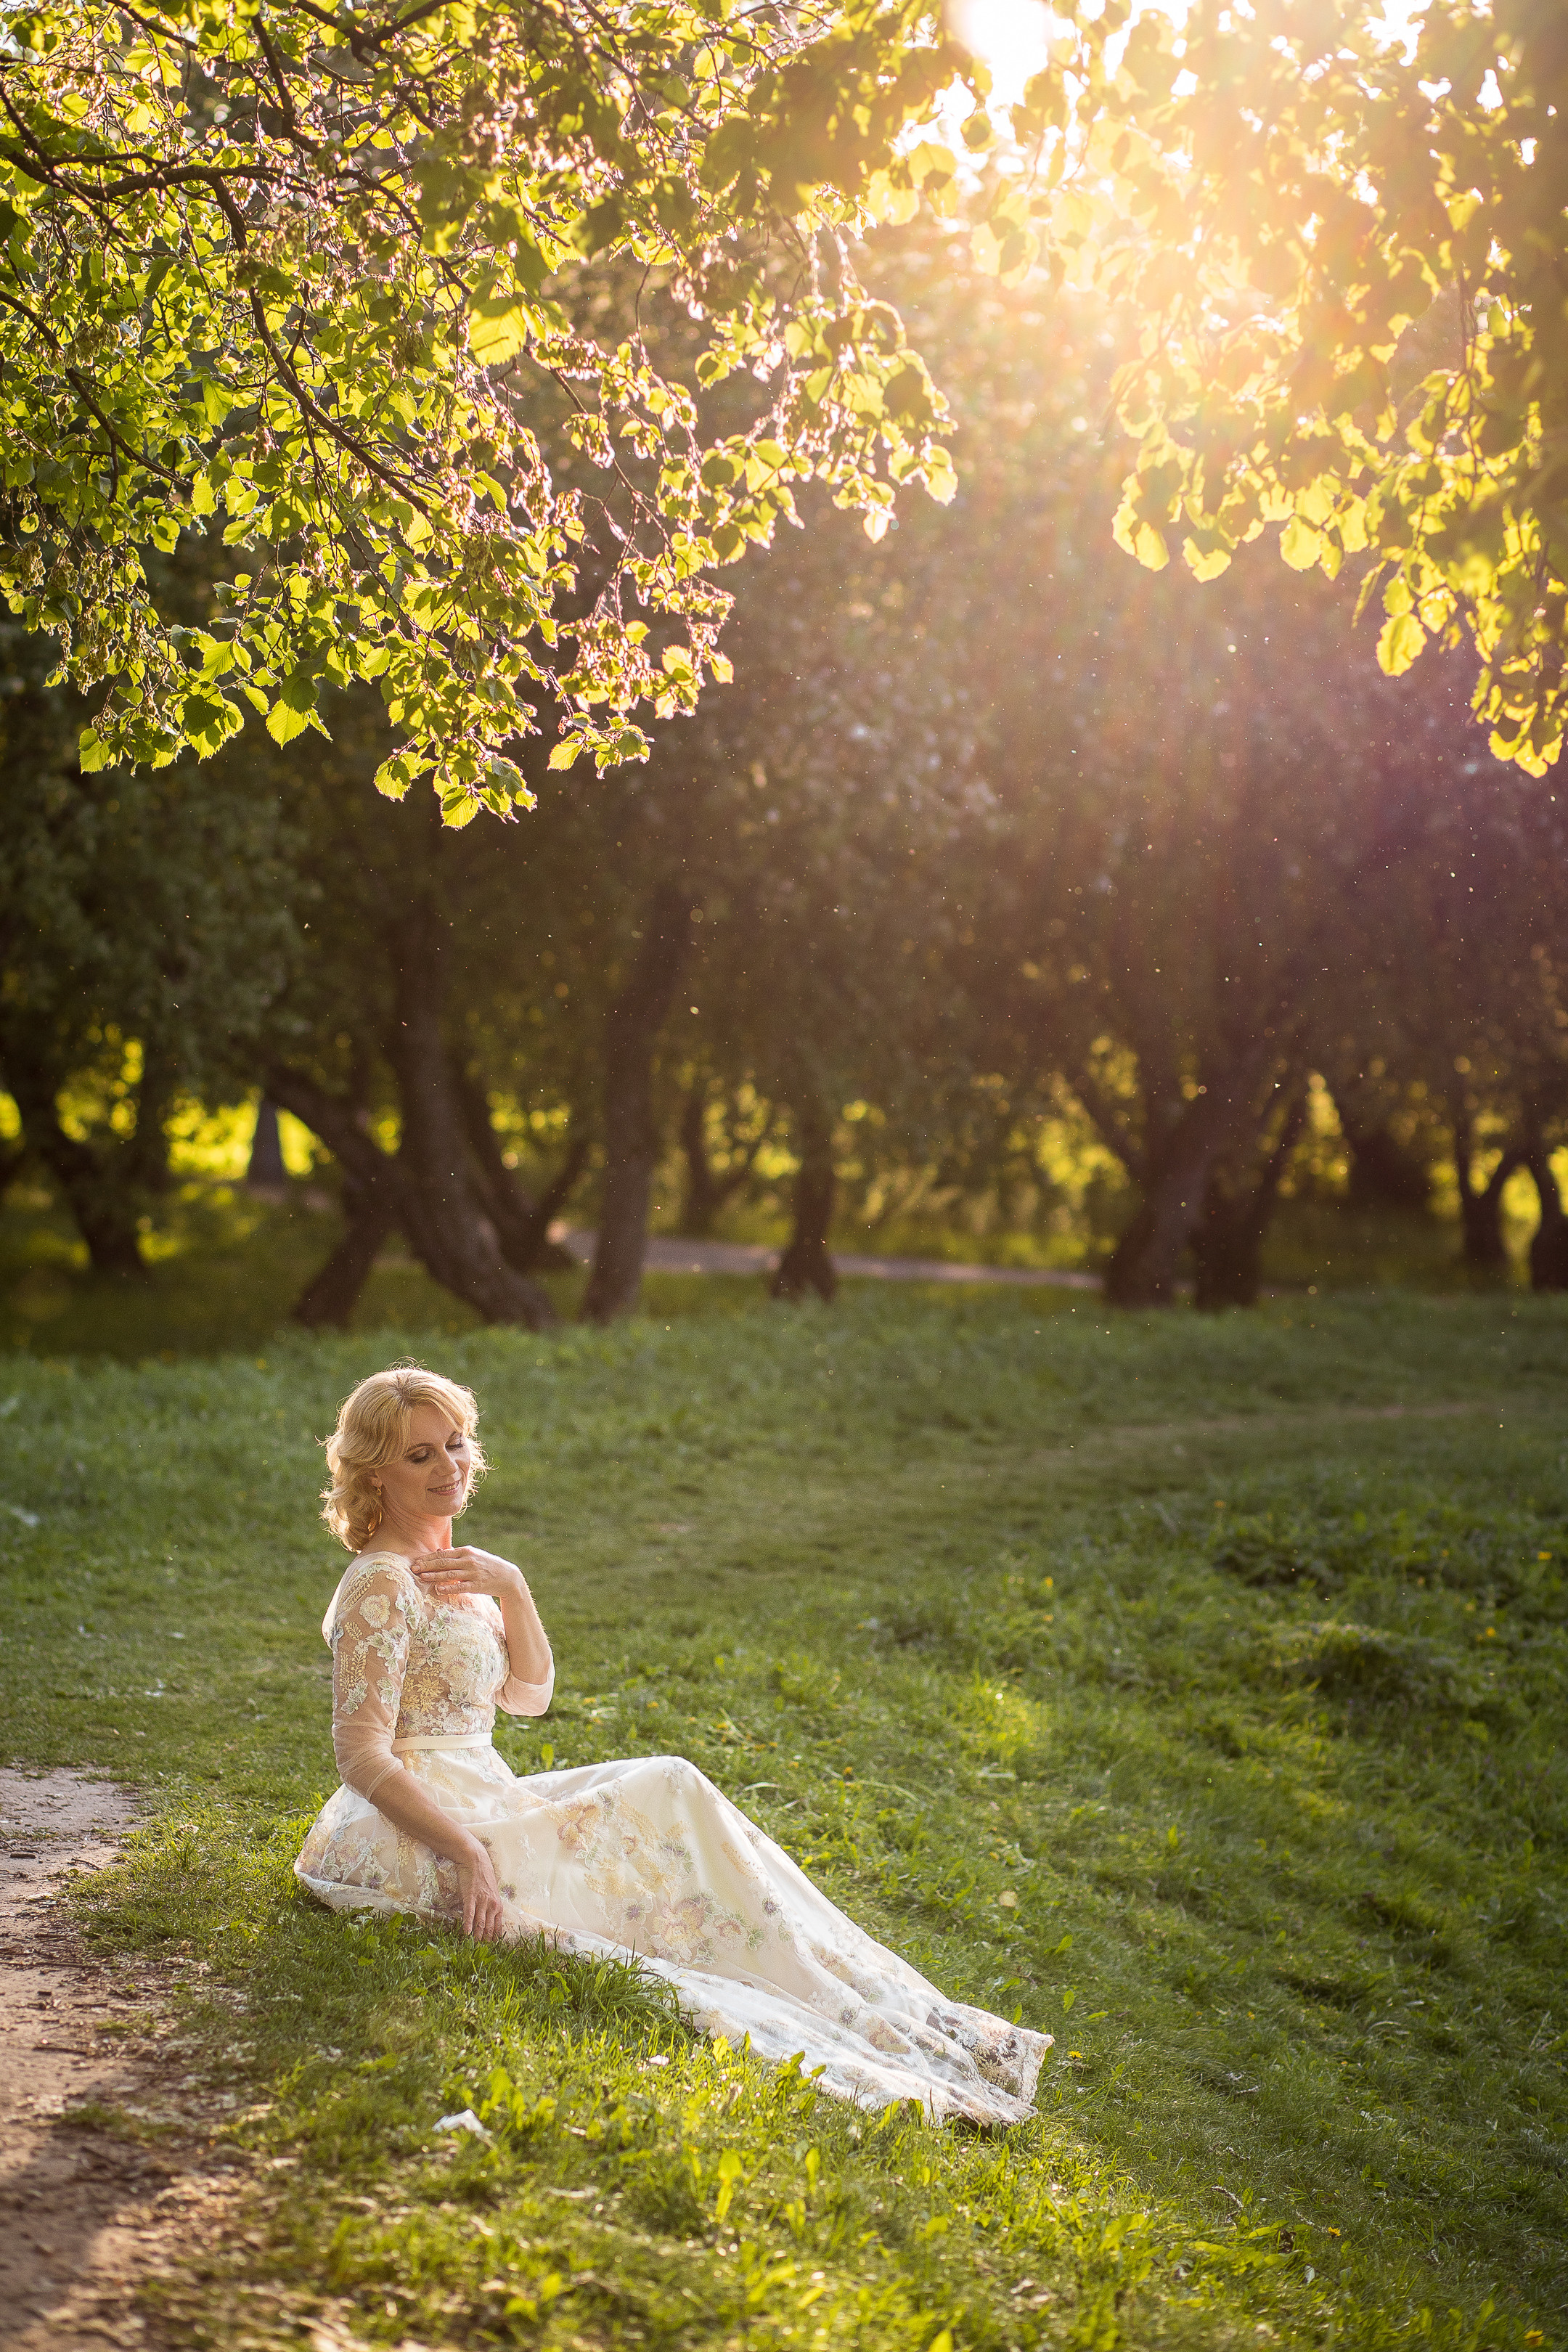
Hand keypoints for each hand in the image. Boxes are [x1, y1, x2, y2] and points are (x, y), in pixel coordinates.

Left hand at [410, 1544, 524, 1602]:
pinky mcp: (476, 1585)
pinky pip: (459, 1586)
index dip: (428, 1557)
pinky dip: (448, 1587)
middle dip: (427, 1565)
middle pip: (443, 1563)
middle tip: (414, 1568)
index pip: (443, 1554)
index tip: (416, 1560)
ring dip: (434, 1575)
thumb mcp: (473, 1555)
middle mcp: (468, 1560)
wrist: (507, 1577)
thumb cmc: (488, 1565)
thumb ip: (456, 1554)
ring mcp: (472, 1573)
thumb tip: (439, 1551)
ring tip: (422, 1577)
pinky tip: (439, 1589)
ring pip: (449, 1574)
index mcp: (466, 1551)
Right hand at [455, 1837, 505, 1941]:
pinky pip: (469, 1915)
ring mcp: (482, 1901)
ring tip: (473, 1948)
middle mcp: (492, 1905)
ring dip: (476, 1937)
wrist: (475, 1859)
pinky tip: (466, 1934)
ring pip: (480, 1924)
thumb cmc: (482, 1875)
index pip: (497, 1927)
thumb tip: (486, 1917)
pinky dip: (468, 1926)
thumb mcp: (490, 1891)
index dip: (494, 1939)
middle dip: (485, 1941)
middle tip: (481, 1953)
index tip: (491, 1950)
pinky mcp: (471, 1897)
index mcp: (498, 1905)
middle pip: (488, 1928)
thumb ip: (489, 1905)